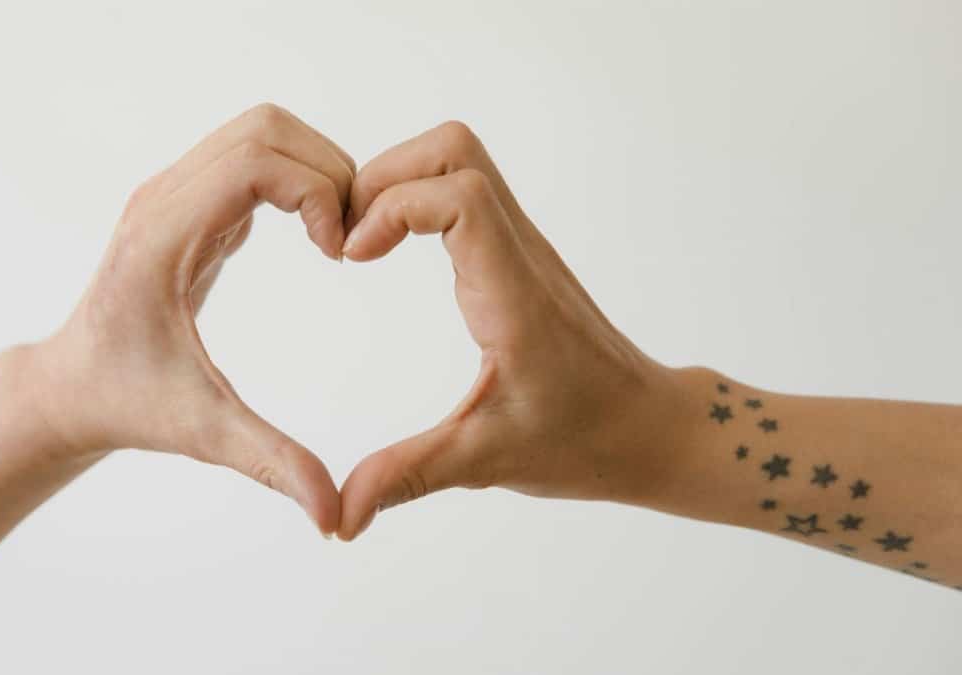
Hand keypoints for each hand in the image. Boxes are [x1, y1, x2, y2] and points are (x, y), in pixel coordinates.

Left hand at [27, 104, 354, 535]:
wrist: (69, 386)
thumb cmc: (126, 402)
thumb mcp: (203, 433)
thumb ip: (271, 463)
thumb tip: (333, 516)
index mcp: (163, 236)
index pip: (257, 161)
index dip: (317, 193)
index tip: (339, 255)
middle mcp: (165, 198)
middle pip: (266, 128)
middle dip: (327, 171)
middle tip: (350, 240)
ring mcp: (174, 194)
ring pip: (262, 133)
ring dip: (315, 171)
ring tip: (337, 238)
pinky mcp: (189, 204)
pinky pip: (254, 160)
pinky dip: (297, 183)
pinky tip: (313, 240)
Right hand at [337, 121, 684, 539]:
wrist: (651, 428)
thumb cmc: (584, 441)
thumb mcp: (485, 461)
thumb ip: (407, 477)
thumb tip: (337, 518)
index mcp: (514, 296)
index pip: (459, 196)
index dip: (392, 207)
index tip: (353, 257)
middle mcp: (520, 255)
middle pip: (455, 149)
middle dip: (384, 176)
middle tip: (348, 237)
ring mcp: (523, 248)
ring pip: (461, 158)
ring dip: (400, 181)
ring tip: (362, 240)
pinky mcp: (518, 255)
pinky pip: (466, 190)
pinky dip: (417, 199)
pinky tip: (390, 252)